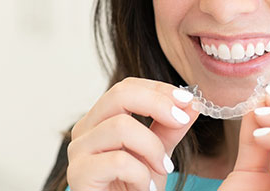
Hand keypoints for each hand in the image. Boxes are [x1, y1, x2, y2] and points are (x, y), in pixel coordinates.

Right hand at [66, 77, 198, 190]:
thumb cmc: (134, 189)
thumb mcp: (158, 154)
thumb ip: (171, 128)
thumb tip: (192, 104)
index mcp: (100, 120)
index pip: (126, 88)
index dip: (158, 89)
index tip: (188, 100)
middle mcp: (84, 130)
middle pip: (119, 95)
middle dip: (158, 104)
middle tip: (182, 121)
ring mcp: (78, 151)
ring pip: (121, 126)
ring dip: (152, 148)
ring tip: (163, 170)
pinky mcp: (79, 174)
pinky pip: (119, 161)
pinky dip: (141, 176)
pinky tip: (145, 189)